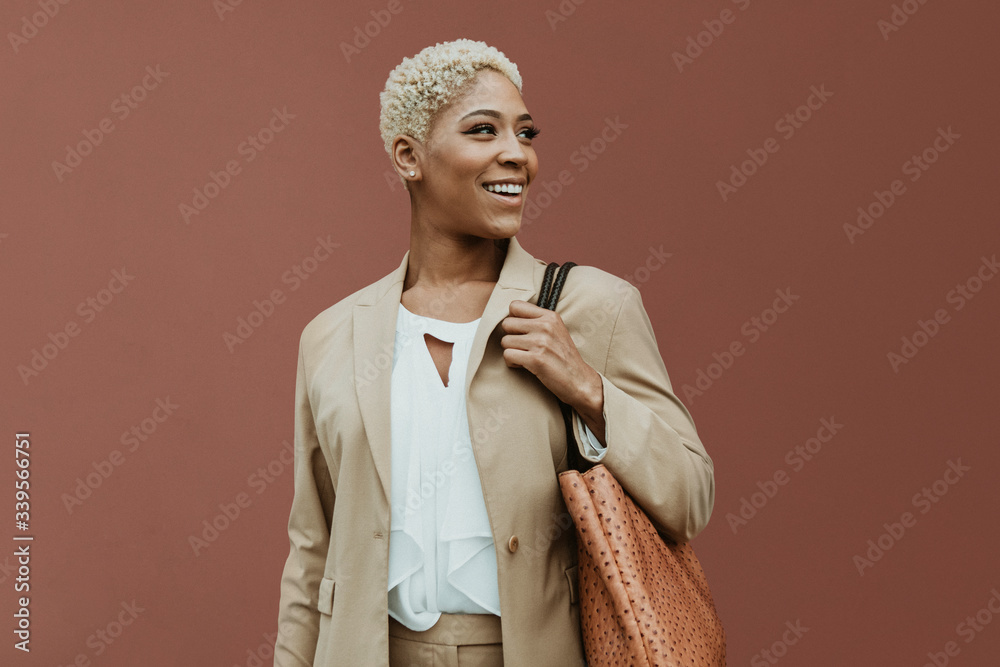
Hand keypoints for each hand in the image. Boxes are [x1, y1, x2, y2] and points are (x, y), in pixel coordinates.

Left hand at [499, 300, 602, 419]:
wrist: (579, 380)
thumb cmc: (565, 357)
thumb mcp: (557, 331)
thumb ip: (538, 321)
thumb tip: (510, 315)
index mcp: (550, 317)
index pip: (515, 306)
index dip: (513, 319)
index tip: (520, 330)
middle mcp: (545, 326)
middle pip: (507, 323)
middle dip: (511, 336)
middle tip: (522, 346)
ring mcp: (540, 342)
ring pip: (505, 341)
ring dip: (512, 351)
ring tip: (525, 357)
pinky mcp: (535, 359)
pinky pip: (507, 355)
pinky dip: (512, 363)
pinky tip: (524, 365)